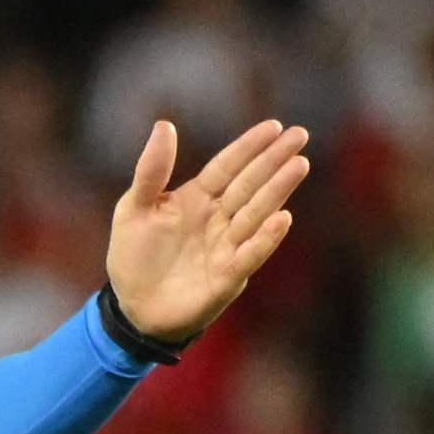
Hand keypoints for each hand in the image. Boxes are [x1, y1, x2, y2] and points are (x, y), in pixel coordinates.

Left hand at [103, 119, 310, 348]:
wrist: (133, 309)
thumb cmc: (133, 257)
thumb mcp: (133, 208)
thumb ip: (151, 171)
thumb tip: (165, 124)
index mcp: (197, 199)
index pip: (228, 167)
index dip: (249, 147)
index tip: (274, 126)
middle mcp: (218, 220)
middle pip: (250, 185)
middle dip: (274, 161)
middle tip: (301, 135)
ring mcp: (226, 248)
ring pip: (255, 214)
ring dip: (277, 191)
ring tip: (299, 165)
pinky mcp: (227, 278)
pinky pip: (249, 255)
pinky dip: (265, 239)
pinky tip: (283, 218)